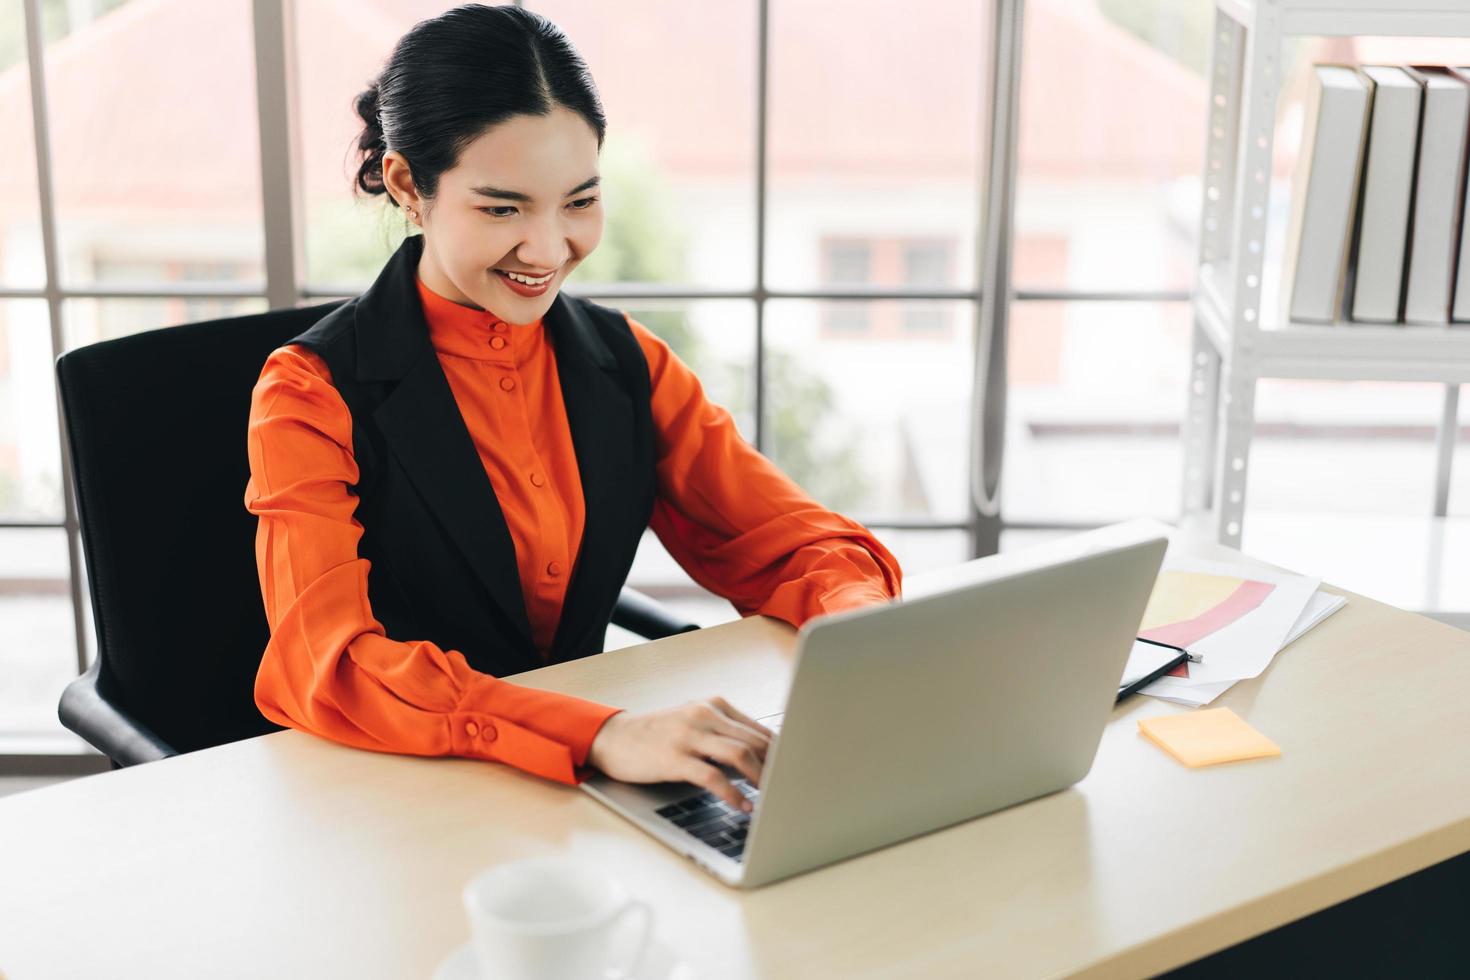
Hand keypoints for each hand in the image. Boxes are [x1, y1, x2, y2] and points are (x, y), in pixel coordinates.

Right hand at [586, 697, 775, 811]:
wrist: (614, 738)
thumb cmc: (656, 735)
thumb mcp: (692, 723)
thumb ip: (723, 732)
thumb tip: (762, 755)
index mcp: (713, 706)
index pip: (758, 728)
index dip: (781, 751)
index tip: (795, 769)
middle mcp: (704, 715)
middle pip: (754, 740)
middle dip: (776, 765)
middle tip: (790, 786)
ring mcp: (689, 736)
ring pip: (738, 754)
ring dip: (760, 777)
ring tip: (772, 796)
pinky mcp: (674, 758)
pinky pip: (713, 776)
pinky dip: (733, 793)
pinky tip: (742, 805)